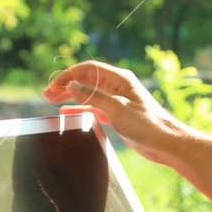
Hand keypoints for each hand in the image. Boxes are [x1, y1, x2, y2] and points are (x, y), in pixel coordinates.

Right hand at [40, 61, 189, 166]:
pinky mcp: (116, 114)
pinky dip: (79, 108)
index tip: (53, 86)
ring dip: (70, 96)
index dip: (69, 75)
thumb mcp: (116, 109)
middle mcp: (117, 86)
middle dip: (65, 84)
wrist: (165, 142)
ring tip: (50, 100)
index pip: (88, 69)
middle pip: (86, 80)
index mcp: (120, 79)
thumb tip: (71, 85)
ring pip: (88, 94)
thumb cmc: (146, 123)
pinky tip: (66, 112)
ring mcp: (116, 100)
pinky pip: (93, 107)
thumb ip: (93, 96)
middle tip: (46, 94)